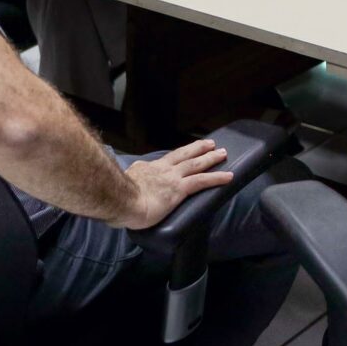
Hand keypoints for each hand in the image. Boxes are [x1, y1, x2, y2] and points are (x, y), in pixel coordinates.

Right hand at [117, 138, 232, 229]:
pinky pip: (202, 181)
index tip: (182, 155)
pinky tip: (229, 176)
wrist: (121, 201)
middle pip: (183, 155)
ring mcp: (172, 177)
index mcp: (146, 169)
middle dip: (197, 149)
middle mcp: (161, 169)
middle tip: (210, 144)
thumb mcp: (120, 186)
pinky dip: (217, 177)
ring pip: (195, 164)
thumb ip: (127, 186)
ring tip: (223, 153)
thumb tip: (124, 191)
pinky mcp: (179, 189)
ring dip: (210, 158)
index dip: (176, 158)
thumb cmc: (117, 200)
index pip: (164, 161)